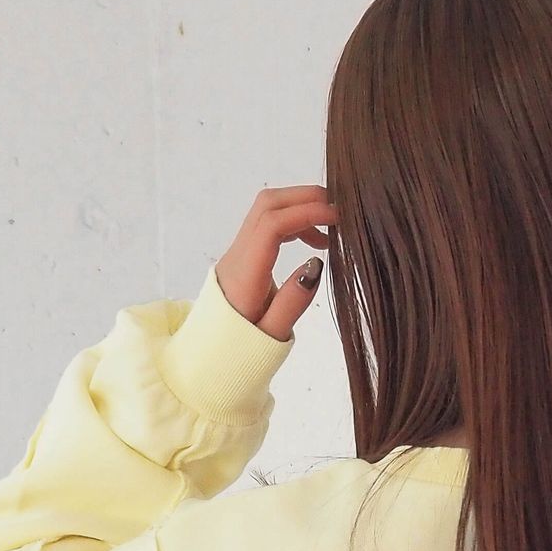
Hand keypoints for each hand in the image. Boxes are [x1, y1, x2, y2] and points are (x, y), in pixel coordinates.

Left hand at [214, 185, 340, 342]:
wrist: (212, 353)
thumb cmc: (243, 349)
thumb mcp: (273, 334)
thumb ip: (294, 301)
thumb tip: (315, 264)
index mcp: (245, 274)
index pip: (272, 225)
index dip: (306, 213)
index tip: (336, 218)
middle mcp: (238, 254)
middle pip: (268, 204)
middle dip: (305, 197)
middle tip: (339, 211)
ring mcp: (238, 251)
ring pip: (267, 208)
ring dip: (300, 208)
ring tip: (330, 230)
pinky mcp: (244, 254)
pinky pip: (267, 223)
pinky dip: (293, 221)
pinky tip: (313, 240)